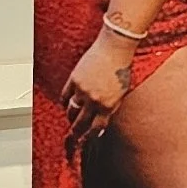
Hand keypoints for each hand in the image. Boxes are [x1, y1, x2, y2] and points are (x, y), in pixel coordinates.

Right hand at [61, 30, 136, 151]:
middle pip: (80, 123)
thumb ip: (111, 107)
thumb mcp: (122, 93)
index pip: (96, 128)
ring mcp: (83, 90)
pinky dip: (65, 102)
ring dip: (70, 117)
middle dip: (76, 133)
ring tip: (70, 120)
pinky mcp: (74, 80)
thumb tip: (102, 122)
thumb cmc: (122, 68)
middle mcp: (94, 100)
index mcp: (108, 105)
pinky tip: (66, 104)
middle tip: (73, 137)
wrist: (115, 48)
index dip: (90, 136)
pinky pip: (65, 96)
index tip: (87, 139)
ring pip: (71, 111)